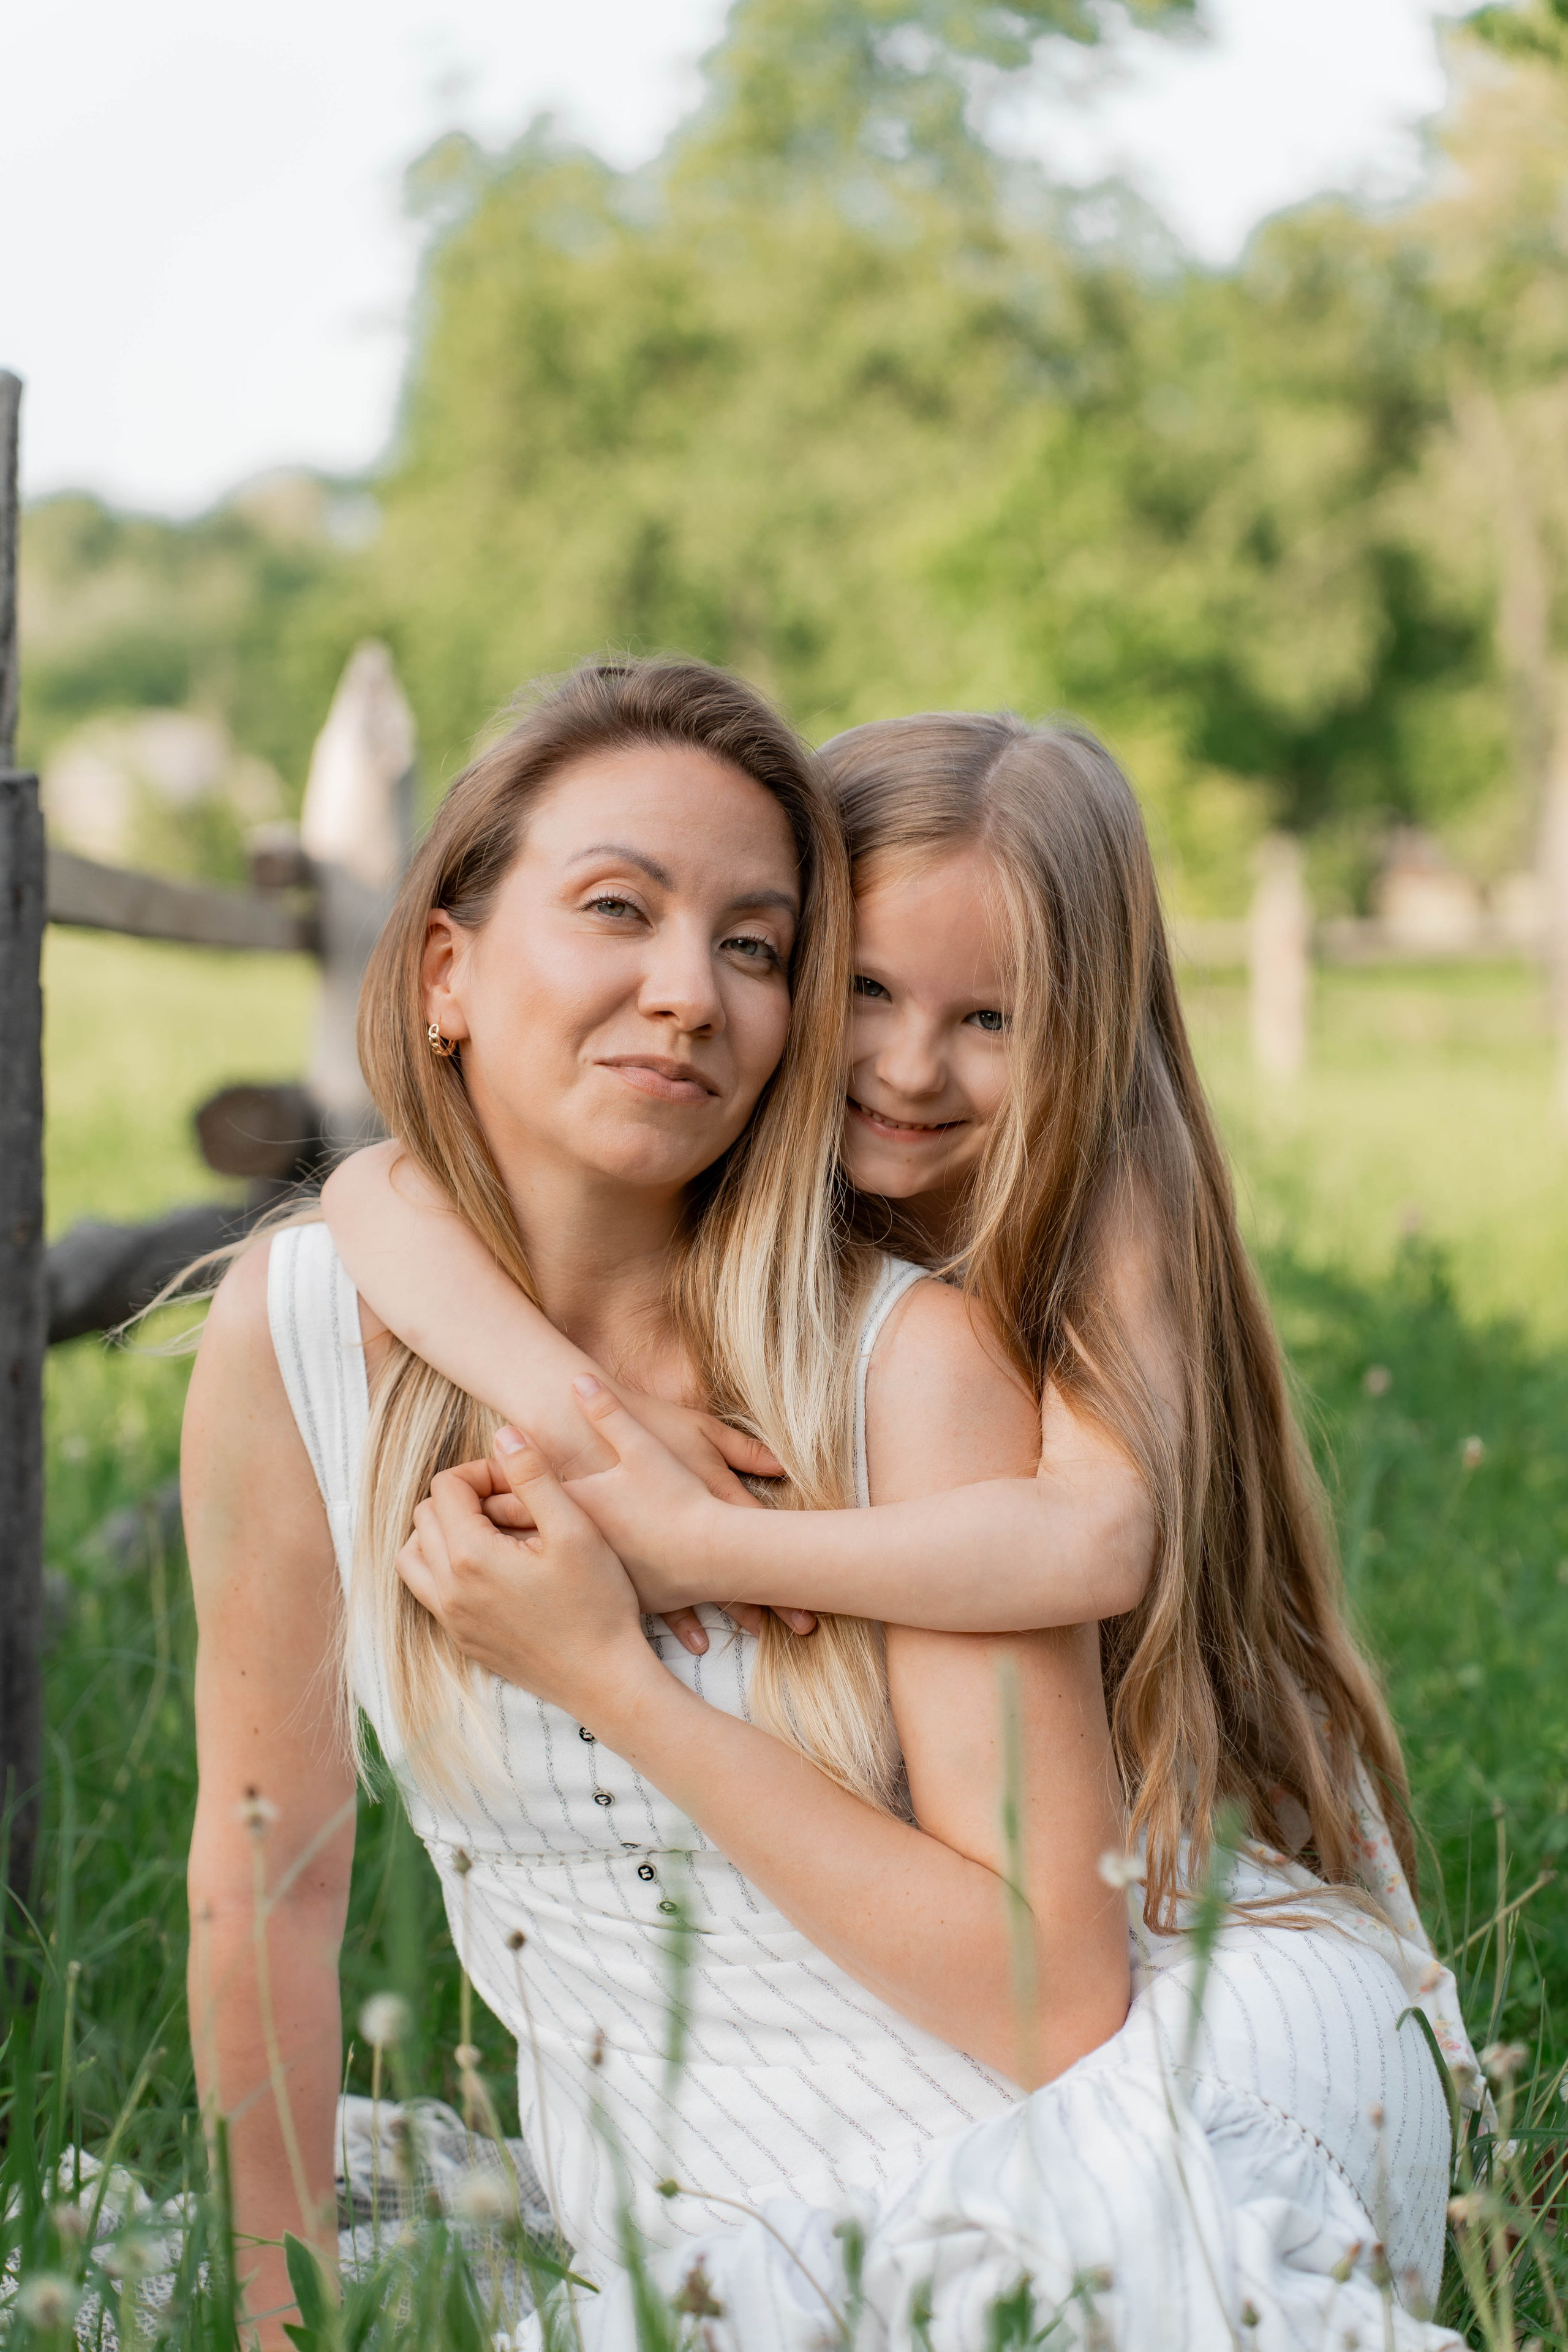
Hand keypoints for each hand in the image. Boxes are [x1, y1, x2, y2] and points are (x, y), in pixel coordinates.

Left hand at [395, 1435, 654, 1718]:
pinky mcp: (463, 1640)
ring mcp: (452, 1620)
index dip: (481, 1471)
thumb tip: (502, 1435)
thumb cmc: (598, 1602)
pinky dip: (445, 1568)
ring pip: (414, 1556)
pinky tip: (492, 1568)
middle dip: (462, 1497)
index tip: (519, 1481)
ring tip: (491, 1530)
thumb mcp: (575, 1529)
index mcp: (470, 1556)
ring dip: (443, 1532)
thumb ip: (533, 1476)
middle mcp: (448, 1589)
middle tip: (510, 1501)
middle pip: (425, 1516)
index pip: (446, 1486)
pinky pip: (429, 1592)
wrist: (605, 1678)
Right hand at [591, 1393, 814, 1647]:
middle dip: (770, 1599)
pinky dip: (682, 1621)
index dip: (786, 1567)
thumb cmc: (647, 1424)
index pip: (756, 1535)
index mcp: (709, 1492)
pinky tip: (700, 1642)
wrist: (578, 1434)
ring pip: (702, 1590)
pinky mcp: (631, 1562)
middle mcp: (687, 1528)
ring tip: (762, 1632)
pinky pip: (660, 1597)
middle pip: (735, 1570)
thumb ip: (741, 1448)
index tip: (812, 1594)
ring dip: (734, 1611)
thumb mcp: (696, 1429)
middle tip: (804, 1627)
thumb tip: (784, 1467)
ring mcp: (657, 1550)